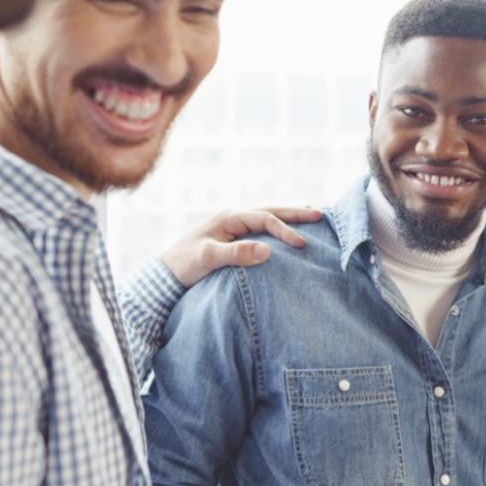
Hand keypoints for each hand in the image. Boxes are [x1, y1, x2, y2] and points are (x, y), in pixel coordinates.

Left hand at [158, 206, 322, 286]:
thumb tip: (267, 250)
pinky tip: (286, 232)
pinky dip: (277, 227)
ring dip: (287, 216)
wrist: (165, 275)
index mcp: (228, 218)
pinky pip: (260, 229)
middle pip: (269, 210)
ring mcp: (232, 228)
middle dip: (294, 213)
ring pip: (266, 217)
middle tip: (320, 214)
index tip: (302, 244)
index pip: (264, 218)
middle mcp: (232, 219)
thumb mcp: (208, 259)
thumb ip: (236, 253)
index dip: (284, 230)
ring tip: (310, 215)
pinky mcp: (232, 240)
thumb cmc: (184, 265)